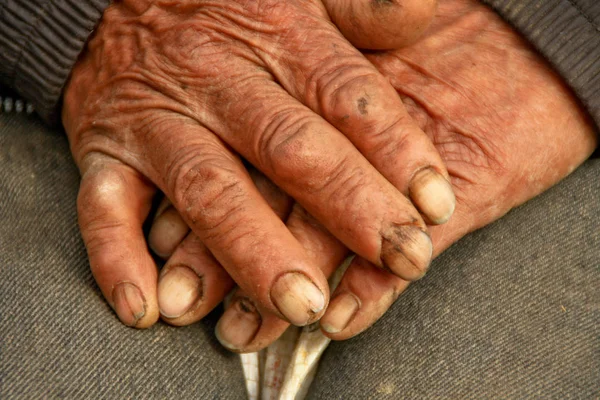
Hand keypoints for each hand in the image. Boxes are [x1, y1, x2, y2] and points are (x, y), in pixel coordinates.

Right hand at [64, 0, 453, 327]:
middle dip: (347, 209)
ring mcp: (156, 121)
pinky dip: (117, 261)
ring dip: (250, 252)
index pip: (346, 96)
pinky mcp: (105, 153)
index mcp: (274, 36)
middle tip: (400, 259)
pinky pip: (103, 210)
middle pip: (288, 148)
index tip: (435, 206)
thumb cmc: (222, 9)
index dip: (396, 150)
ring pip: (207, 190)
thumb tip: (421, 8)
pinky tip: (148, 309)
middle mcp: (216, 80)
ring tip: (297, 306)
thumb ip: (361, 8)